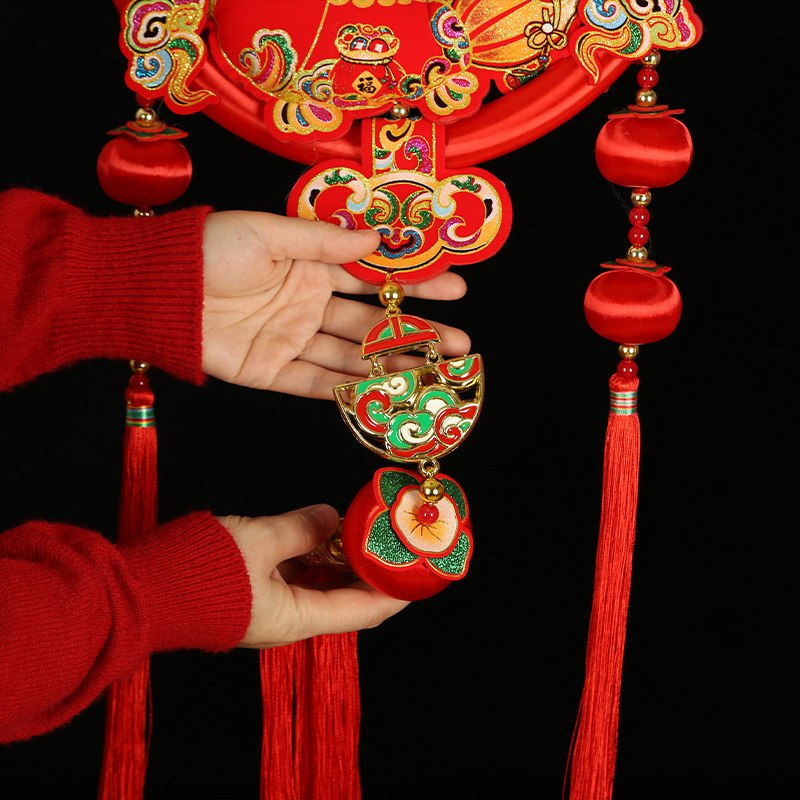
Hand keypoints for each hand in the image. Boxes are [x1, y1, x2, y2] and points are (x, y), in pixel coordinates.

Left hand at [202, 211, 469, 398]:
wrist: (157, 288)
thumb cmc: (210, 249)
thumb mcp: (270, 233)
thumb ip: (324, 242)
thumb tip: (377, 239)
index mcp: (310, 267)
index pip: (374, 278)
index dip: (414, 283)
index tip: (456, 286)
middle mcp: (308, 305)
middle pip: (372, 324)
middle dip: (418, 333)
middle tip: (461, 344)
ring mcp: (292, 340)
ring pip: (352, 357)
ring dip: (393, 365)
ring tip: (434, 371)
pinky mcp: (271, 372)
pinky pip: (315, 384)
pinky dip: (348, 390)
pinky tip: (384, 393)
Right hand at [217, 505, 407, 647]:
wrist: (142, 590)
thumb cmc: (199, 572)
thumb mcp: (260, 539)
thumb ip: (302, 527)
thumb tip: (331, 517)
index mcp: (297, 619)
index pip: (364, 611)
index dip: (395, 591)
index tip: (419, 571)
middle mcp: (287, 621)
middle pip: (345, 600)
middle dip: (370, 571)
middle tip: (391, 542)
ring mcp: (268, 610)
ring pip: (319, 587)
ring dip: (340, 561)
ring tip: (359, 530)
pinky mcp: (251, 596)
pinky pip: (294, 578)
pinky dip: (312, 557)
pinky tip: (320, 532)